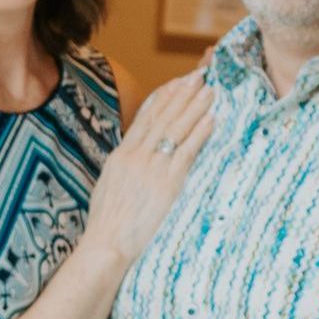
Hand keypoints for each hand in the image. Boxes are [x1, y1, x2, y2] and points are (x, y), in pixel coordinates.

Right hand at [83, 70, 212, 265]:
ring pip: (176, 128)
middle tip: (198, 76)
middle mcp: (136, 156)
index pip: (144, 118)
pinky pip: (187, 151)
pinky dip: (200, 133)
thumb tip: (131, 164)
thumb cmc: (107, 225)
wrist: (107, 243)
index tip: (175, 83)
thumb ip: (122, 172)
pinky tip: (211, 119)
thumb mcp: (109, 189)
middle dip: (182, 94)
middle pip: (162, 117)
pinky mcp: (167, 182)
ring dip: (194, 107)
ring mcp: (152, 167)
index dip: (162, 98)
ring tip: (210, 90)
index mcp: (120, 156)